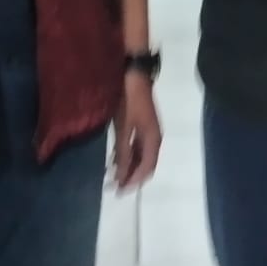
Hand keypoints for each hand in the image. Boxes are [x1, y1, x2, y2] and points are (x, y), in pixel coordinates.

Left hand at [112, 72, 162, 192]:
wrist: (133, 73)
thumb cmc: (129, 100)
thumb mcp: (124, 127)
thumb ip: (123, 151)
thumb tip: (122, 175)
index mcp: (153, 139)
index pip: (147, 168)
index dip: (134, 181)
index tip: (120, 192)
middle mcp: (154, 137)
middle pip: (146, 164)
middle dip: (132, 176)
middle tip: (115, 187)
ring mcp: (148, 130)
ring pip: (141, 156)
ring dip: (129, 167)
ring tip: (113, 176)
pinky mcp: (141, 123)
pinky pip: (136, 146)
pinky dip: (128, 155)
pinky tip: (115, 159)